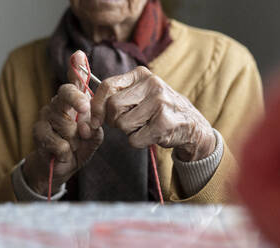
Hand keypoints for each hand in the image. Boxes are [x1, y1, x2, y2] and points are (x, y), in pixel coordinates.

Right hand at [23, 51, 103, 195]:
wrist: (62, 166)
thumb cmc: (79, 146)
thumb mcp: (93, 136)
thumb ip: (94, 126)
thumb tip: (88, 119)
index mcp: (74, 101)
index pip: (75, 81)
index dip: (77, 68)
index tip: (79, 56)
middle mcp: (58, 103)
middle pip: (65, 93)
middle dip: (78, 101)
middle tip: (85, 110)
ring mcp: (45, 116)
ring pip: (64, 123)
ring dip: (74, 139)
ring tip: (75, 145)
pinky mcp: (38, 132)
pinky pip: (57, 141)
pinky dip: (65, 150)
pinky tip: (64, 153)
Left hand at [90, 66, 214, 161]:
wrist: (192, 126)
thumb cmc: (158, 110)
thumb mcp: (140, 93)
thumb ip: (116, 94)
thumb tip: (87, 107)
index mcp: (142, 74)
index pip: (107, 86)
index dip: (95, 106)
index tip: (94, 120)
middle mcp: (152, 84)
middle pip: (112, 107)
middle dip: (115, 120)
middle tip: (128, 122)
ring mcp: (160, 103)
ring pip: (122, 124)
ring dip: (128, 132)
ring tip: (144, 126)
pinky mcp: (165, 123)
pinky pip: (134, 139)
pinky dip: (139, 142)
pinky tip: (153, 134)